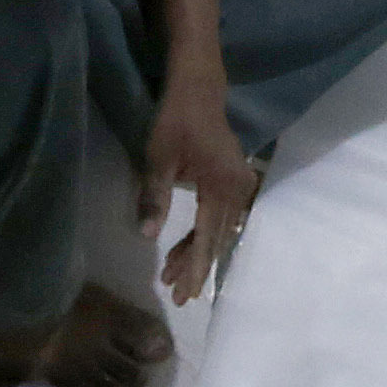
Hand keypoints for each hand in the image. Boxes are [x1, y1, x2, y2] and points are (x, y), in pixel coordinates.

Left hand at [146, 77, 258, 302]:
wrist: (200, 90)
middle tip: (178, 296)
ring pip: (219, 231)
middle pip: (217, 239)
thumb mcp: (158, 158)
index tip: (185, 295)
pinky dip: (204, 235)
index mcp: (221, 186)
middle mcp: (238, 191)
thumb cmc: (176, 120)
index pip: (207, 237)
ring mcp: (241, 187)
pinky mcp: (236, 184)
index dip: (196, 268)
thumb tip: (146, 236)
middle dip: (196, 267)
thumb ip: (154, 197)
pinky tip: (186, 251)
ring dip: (198, 253)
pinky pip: (221, 219)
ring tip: (174, 277)